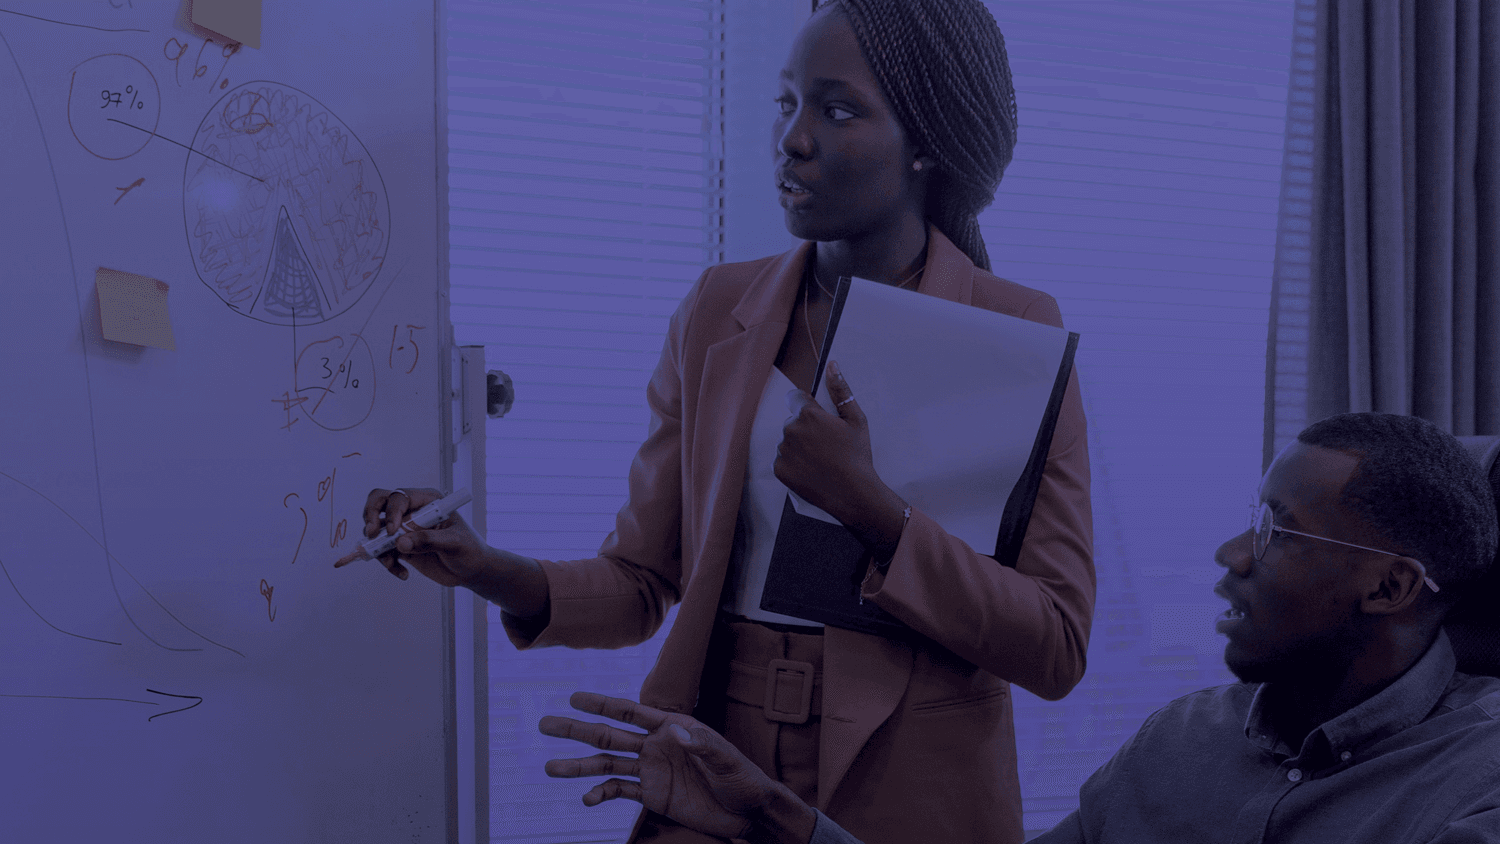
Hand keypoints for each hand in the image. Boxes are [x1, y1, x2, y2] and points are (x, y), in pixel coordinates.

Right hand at [342, 487, 488, 585]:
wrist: (471, 570)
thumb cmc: (469, 550)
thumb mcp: (454, 543)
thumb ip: (428, 541)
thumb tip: (400, 543)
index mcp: (429, 501)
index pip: (400, 497)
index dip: (392, 511)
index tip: (393, 530)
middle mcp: (414, 510)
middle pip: (380, 502)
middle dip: (370, 516)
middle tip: (370, 534)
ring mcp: (405, 528)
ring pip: (377, 529)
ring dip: (377, 547)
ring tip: (392, 563)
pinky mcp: (401, 546)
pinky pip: (382, 551)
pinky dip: (387, 563)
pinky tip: (403, 573)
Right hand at [540, 692, 779, 840]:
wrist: (748, 811)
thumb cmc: (742, 778)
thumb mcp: (726, 759)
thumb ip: (700, 744)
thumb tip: (671, 731)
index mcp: (672, 726)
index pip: (631, 712)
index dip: (603, 704)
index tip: (574, 697)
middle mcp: (655, 745)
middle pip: (609, 736)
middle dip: (577, 730)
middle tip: (545, 725)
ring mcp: (651, 770)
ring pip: (607, 765)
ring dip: (579, 767)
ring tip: (550, 768)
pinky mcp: (653, 795)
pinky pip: (620, 792)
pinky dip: (601, 794)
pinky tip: (586, 799)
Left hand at [775, 359, 879, 519]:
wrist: (853, 493)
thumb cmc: (857, 456)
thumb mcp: (855, 420)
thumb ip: (841, 390)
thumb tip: (832, 366)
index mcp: (808, 414)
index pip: (795, 398)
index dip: (808, 407)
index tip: (819, 420)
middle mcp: (791, 430)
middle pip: (792, 421)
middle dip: (805, 428)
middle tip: (825, 445)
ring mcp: (783, 451)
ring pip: (787, 441)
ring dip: (798, 446)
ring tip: (820, 459)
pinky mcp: (779, 469)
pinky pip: (782, 459)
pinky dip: (793, 463)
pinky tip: (811, 470)